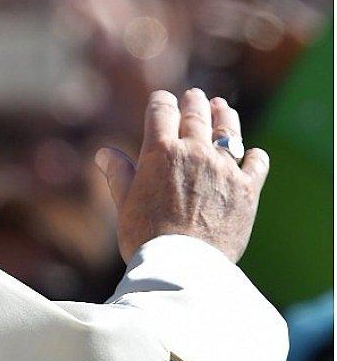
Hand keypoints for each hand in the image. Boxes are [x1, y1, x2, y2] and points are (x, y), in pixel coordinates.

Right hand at [95, 88, 269, 263]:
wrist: (183, 265)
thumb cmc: (145, 237)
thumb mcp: (124, 204)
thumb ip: (119, 174)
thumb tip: (104, 153)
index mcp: (160, 152)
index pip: (161, 111)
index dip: (160, 102)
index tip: (161, 100)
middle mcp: (194, 153)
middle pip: (197, 115)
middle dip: (194, 102)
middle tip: (195, 95)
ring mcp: (224, 169)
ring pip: (228, 131)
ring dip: (225, 116)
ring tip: (223, 108)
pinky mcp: (247, 189)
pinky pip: (255, 162)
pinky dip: (253, 155)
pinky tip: (252, 153)